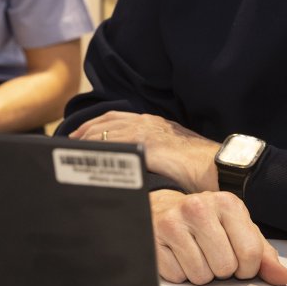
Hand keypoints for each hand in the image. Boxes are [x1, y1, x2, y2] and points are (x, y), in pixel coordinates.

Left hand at [69, 110, 218, 192]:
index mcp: (153, 123)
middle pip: (105, 121)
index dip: (95, 125)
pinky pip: (113, 144)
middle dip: (84, 130)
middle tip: (68, 142)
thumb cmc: (201, 167)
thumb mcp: (173, 153)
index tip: (80, 135)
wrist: (218, 167)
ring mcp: (146, 131)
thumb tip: (141, 165)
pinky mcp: (146, 144)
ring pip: (106, 131)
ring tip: (70, 150)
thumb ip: (155, 153)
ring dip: (85, 140)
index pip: (115, 118)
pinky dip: (96, 149)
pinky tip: (85, 158)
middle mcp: (147, 122)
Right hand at [150, 190, 286, 285]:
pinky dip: (179, 273)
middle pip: (225, 267)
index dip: (247, 267)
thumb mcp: (237, 229)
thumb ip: (262, 253)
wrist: (162, 206)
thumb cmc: (205, 220)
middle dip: (221, 269)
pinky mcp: (154, 237)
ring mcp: (173, 222)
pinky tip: (178, 255)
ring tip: (194, 253)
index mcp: (226, 203)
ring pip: (201, 275)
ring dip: (200, 272)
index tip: (238, 260)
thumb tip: (281, 276)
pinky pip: (177, 276)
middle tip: (212, 254)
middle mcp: (198, 208)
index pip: (250, 253)